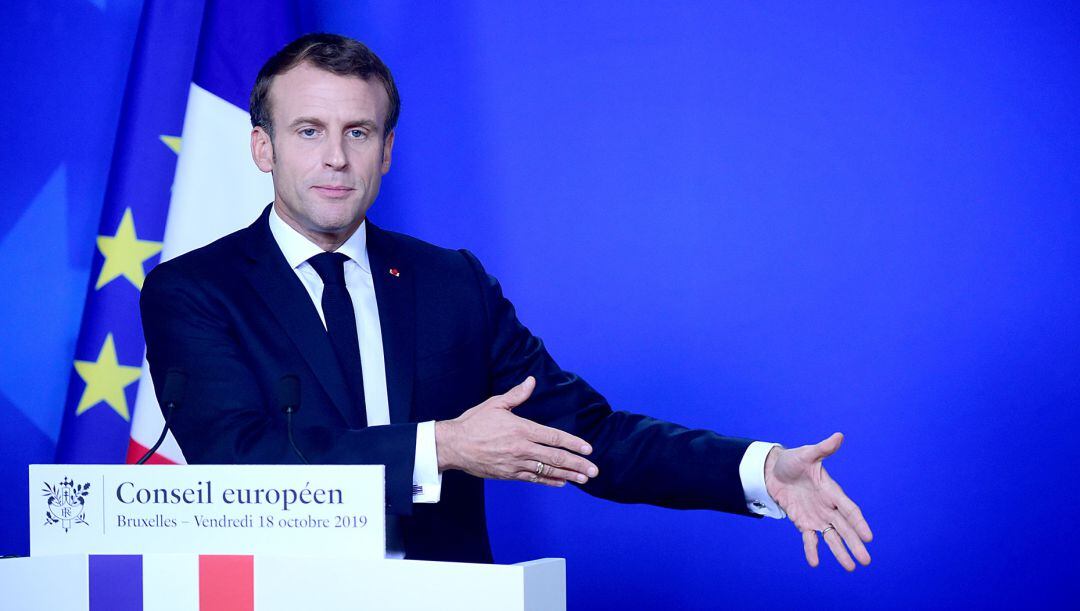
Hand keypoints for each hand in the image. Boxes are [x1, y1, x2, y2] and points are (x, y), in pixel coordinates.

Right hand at [435, 376, 598, 486]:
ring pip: (547, 471)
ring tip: (584, 478)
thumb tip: (531, 381)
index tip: (589, 449)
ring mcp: (516, 464)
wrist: (453, 446)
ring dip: (568, 475)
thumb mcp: (496, 404)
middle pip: (556, 457)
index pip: (554, 437)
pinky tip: (562, 483)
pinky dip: (549, 481)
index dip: (573, 443)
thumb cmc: (474, 423)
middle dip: (577, 464)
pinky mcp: (509, 474)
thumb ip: (517, 395)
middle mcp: (522, 448)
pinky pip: (534, 479)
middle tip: (594, 470)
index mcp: (522, 429)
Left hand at [764, 432, 872, 570]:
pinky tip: (815, 562)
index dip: (858, 523)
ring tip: (851, 567)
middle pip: (843, 528)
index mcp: (831, 491)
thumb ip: (823, 449)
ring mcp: (815, 516)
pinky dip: (811, 549)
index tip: (869, 537)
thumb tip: (839, 436)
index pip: (849, 509)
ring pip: (830, 537)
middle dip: (854, 544)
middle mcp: (827, 507)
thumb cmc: (793, 460)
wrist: (773, 470)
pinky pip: (808, 538)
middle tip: (866, 561)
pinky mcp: (801, 521)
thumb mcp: (807, 454)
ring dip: (839, 552)